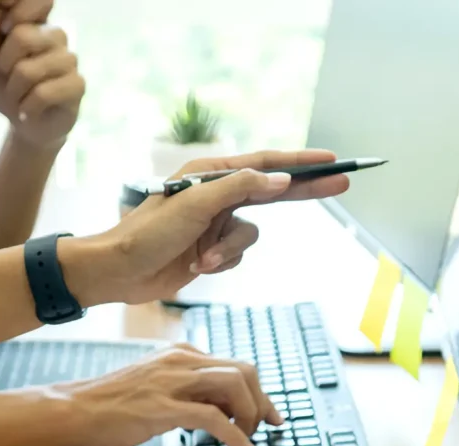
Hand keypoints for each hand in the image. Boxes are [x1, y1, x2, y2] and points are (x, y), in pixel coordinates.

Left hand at [0, 0, 83, 150]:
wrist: (25, 120)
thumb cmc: (5, 86)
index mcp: (36, 24)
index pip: (28, 6)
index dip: (9, 21)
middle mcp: (57, 36)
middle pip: (23, 37)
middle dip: (3, 65)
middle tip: (4, 77)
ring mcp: (70, 60)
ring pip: (30, 70)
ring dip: (14, 91)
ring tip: (16, 98)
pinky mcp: (77, 85)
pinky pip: (45, 93)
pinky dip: (28, 107)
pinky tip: (25, 113)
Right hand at [54, 345, 283, 445]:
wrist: (71, 411)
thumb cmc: (108, 406)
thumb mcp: (155, 388)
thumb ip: (186, 391)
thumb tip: (219, 410)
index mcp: (180, 354)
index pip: (235, 365)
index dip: (259, 392)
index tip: (270, 415)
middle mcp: (180, 360)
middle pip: (244, 370)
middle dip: (263, 402)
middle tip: (266, 428)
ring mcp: (171, 381)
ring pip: (234, 386)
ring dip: (251, 415)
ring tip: (248, 439)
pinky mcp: (162, 407)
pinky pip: (214, 418)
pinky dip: (236, 437)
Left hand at [62, 149, 350, 305]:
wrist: (118, 272)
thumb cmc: (148, 232)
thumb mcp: (196, 204)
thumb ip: (241, 188)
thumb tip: (280, 180)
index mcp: (211, 172)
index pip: (266, 163)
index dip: (301, 163)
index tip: (331, 160)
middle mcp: (216, 194)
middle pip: (271, 192)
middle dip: (302, 193)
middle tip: (340, 185)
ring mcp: (214, 224)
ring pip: (250, 235)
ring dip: (229, 250)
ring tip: (202, 259)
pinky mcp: (210, 250)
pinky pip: (236, 256)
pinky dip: (221, 263)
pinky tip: (197, 267)